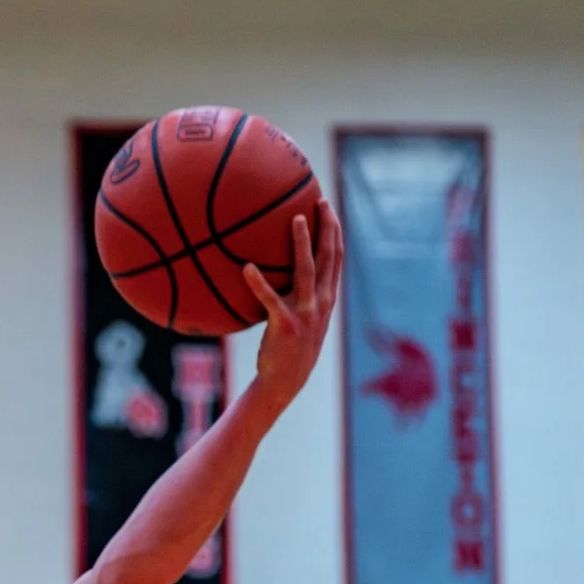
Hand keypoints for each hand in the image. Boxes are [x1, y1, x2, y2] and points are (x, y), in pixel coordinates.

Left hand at [241, 204, 343, 407]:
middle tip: (320, 201)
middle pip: (329, 257)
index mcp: (326, 299)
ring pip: (307, 271)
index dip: (334, 231)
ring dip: (302, 243)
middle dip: (327, 227)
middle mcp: (321, 303)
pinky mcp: (286, 326)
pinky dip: (259, 284)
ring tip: (296, 219)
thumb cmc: (287, 348)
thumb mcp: (300, 318)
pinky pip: (271, 300)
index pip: (336, 258)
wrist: (284, 382)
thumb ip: (296, 295)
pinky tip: (247, 267)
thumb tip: (276, 268)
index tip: (327, 207)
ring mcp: (306, 314)